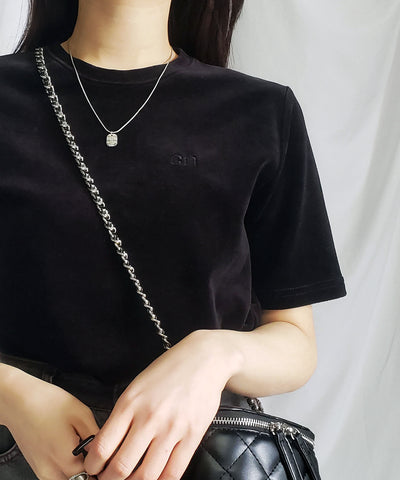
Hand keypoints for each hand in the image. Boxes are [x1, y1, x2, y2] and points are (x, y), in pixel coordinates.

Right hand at [0, 364, 99, 479]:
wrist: (18, 401)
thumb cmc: (46, 403)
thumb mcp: (81, 414)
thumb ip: (96, 437)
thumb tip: (108, 451)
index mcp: (66, 459)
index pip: (94, 477)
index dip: (105, 467)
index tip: (110, 458)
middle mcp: (52, 472)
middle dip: (94, 472)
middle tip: (101, 456)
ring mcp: (42, 472)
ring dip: (81, 473)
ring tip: (87, 452)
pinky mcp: (38, 469)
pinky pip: (58, 478)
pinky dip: (69, 470)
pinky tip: (73, 452)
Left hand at [82, 330, 240, 479]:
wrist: (203, 359)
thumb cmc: (169, 370)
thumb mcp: (137, 386)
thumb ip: (122, 414)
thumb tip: (107, 445)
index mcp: (130, 403)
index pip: (103, 446)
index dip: (93, 466)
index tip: (93, 470)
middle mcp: (149, 418)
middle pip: (121, 467)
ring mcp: (172, 428)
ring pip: (147, 475)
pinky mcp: (192, 436)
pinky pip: (173, 472)